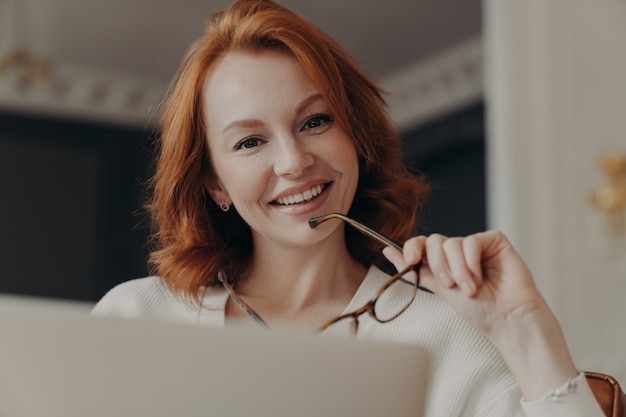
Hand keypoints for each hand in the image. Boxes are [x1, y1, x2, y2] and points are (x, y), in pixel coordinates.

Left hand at [383, 230, 543, 338]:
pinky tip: (481, 278)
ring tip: (470, 288)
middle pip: (434, 241)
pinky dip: (471, 261)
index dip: (412, 247)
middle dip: (438, 265)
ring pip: (452, 243)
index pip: (421, 244)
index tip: (410, 260)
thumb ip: (415, 269)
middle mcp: (458, 251)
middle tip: (450, 284)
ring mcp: (476, 245)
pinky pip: (472, 241)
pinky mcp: (494, 241)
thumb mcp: (439, 288)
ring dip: (458, 269)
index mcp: (443, 261)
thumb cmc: (478, 309)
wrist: (507, 318)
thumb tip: (387, 250)